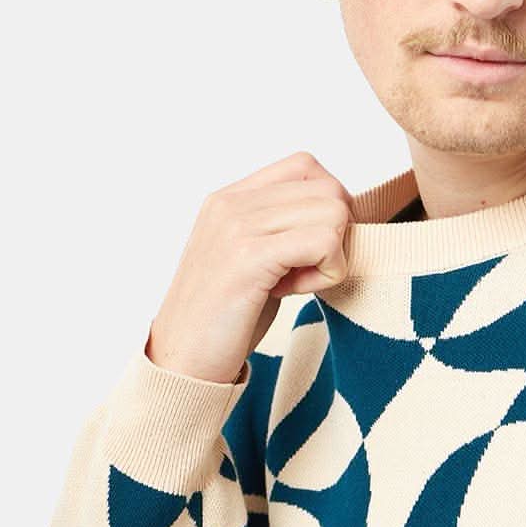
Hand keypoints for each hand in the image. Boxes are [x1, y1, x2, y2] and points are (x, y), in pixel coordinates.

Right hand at [146, 150, 353, 382]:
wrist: (183, 361)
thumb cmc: (225, 317)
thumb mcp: (253, 257)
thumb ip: (284, 228)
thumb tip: (342, 216)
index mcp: (230, 198)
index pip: (306, 166)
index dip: (330, 204)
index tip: (316, 247)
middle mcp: (231, 203)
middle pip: (329, 189)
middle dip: (337, 234)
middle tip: (308, 271)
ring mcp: (237, 226)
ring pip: (333, 213)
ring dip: (333, 256)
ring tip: (298, 283)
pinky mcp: (248, 257)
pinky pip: (324, 242)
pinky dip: (327, 271)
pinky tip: (297, 291)